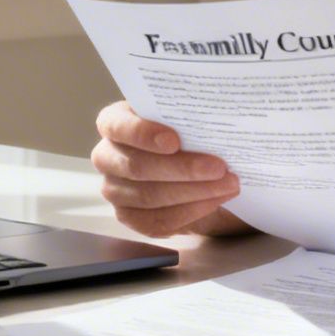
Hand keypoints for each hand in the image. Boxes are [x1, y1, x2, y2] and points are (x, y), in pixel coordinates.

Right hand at [90, 101, 250, 237]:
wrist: (187, 167)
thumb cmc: (183, 132)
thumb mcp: (182, 117)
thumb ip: (188, 115)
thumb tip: (215, 117)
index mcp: (113, 123)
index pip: (116, 126)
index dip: (142, 133)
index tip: (174, 141)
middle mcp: (106, 157)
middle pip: (137, 167)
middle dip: (182, 169)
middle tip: (219, 167)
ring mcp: (114, 190)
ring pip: (149, 196)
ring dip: (194, 192)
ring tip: (228, 184)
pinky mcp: (129, 217)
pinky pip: (157, 220)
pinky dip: (190, 211)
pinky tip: (214, 200)